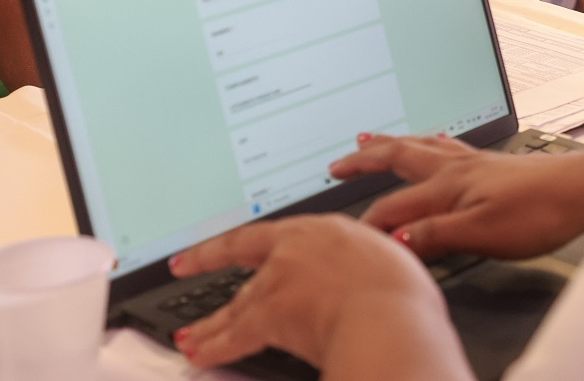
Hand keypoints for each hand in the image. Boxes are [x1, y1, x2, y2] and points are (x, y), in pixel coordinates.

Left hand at [169, 214, 466, 377]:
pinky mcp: (270, 317)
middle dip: (206, 263)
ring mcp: (278, 282)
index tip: (226, 237)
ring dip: (210, 323)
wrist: (387, 315)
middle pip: (241, 260)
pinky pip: (234, 337)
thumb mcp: (385, 258)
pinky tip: (199, 354)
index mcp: (322, 230)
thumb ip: (361, 262)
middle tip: (184, 265)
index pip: (271, 231)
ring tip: (191, 336)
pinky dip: (214, 347)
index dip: (247, 233)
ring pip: (235, 303)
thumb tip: (365, 271)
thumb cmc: (398, 293)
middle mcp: (293, 250)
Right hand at [328, 133, 583, 259]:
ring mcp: (475, 162)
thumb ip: (436, 235)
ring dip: (392, 144)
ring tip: (370, 139)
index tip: (349, 240)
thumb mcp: (483, 234)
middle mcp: (456, 167)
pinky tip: (433, 142)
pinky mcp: (492, 163)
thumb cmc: (539, 212)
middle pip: (400, 157)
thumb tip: (395, 238)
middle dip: (365, 160)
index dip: (369, 226)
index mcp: (448, 186)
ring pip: (422, 146)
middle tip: (338, 163)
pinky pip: (446, 145)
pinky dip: (427, 143)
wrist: (583, 189)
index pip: (394, 207)